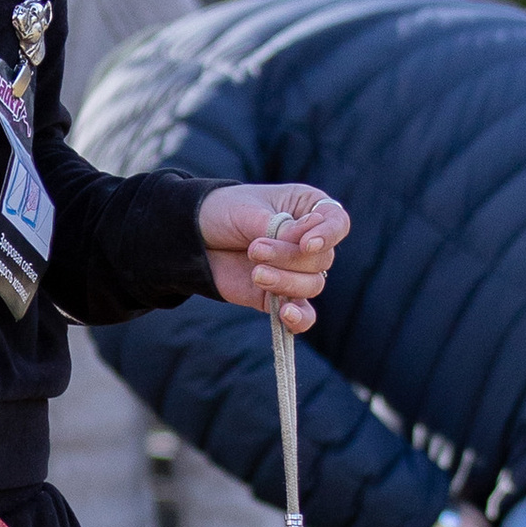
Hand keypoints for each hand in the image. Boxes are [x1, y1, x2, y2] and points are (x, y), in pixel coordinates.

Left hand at [199, 182, 347, 333]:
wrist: (189, 238)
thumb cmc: (221, 212)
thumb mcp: (248, 211)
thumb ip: (280, 228)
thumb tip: (308, 246)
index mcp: (306, 208)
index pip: (337, 222)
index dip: (327, 235)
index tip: (306, 243)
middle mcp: (307, 241)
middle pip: (322, 258)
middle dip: (289, 257)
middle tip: (254, 249)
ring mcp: (295, 271)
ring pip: (313, 285)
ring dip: (285, 280)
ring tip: (254, 271)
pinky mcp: (279, 297)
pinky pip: (303, 315)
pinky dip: (299, 319)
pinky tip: (285, 313)